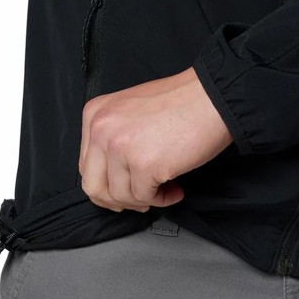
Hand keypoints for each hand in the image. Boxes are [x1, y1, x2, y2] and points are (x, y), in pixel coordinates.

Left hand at [78, 67, 233, 211]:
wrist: (212, 98)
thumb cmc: (180, 103)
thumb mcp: (129, 112)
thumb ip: (113, 139)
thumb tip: (111, 179)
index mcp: (95, 114)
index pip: (86, 166)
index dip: (106, 185)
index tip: (125, 189)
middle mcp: (100, 129)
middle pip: (94, 186)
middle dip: (118, 200)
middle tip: (141, 199)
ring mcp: (120, 147)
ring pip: (120, 196)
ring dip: (145, 199)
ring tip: (166, 188)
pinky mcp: (144, 164)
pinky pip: (145, 197)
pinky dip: (162, 199)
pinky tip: (175, 188)